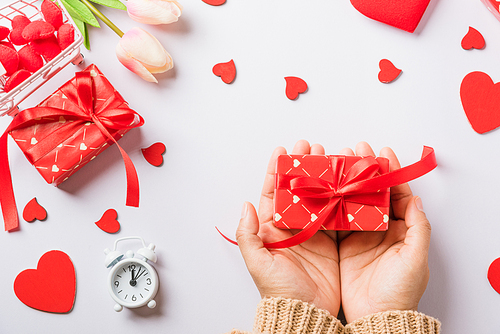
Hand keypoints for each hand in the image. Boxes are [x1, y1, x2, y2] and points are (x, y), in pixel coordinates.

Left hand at [236, 140, 340, 315]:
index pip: (274, 193)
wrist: (306, 312)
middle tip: (312, 146)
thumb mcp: (259, 263)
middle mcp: (293, 226)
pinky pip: (337, 213)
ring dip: (324, 176)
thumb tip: (245, 206)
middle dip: (304, 166)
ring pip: (319, 196)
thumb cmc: (279, 290)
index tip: (283, 150)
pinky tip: (345, 181)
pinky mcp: (332, 240)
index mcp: (273, 229)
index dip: (278, 171)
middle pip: (299, 189)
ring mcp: (313, 232)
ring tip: (331, 156)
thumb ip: (249, 235)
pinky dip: (341, 196)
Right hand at [338, 142, 430, 322]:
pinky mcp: (341, 244)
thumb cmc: (399, 292)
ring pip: (351, 200)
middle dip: (363, 170)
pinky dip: (329, 202)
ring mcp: (359, 235)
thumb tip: (416, 199)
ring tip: (337, 162)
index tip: (382, 153)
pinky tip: (324, 187)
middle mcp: (379, 229)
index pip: (396, 195)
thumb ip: (419, 230)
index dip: (389, 173)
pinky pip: (335, 217)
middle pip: (371, 193)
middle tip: (355, 151)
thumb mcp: (414, 261)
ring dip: (345, 181)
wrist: (374, 317)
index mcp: (400, 230)